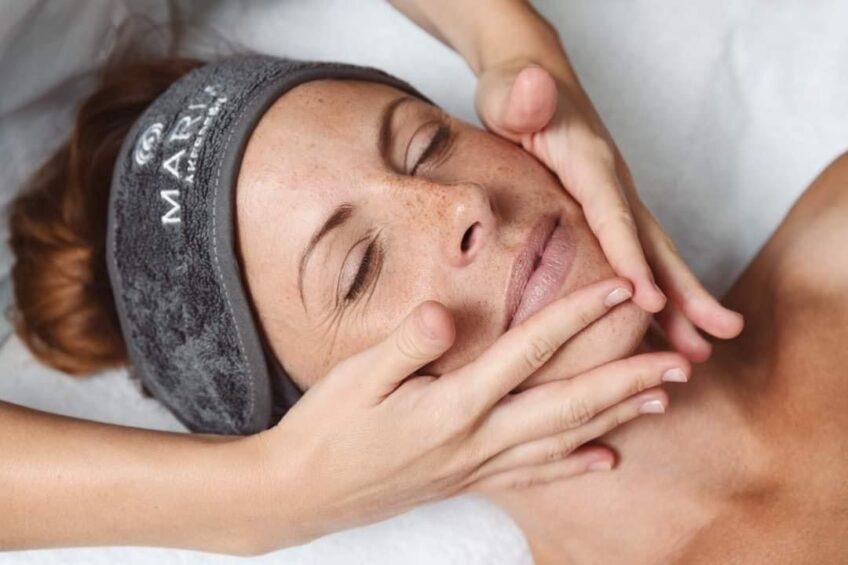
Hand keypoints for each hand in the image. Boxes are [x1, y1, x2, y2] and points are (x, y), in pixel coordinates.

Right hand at [240, 278, 689, 552]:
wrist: (302, 494)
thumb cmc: (326, 429)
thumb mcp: (355, 378)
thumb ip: (406, 344)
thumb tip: (447, 311)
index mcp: (454, 405)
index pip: (530, 352)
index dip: (578, 317)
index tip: (620, 290)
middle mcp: (478, 439)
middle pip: (568, 405)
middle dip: (627, 380)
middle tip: (680, 360)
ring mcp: (477, 465)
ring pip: (564, 441)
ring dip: (617, 419)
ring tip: (663, 400)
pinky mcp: (469, 480)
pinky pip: (536, 475)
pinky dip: (577, 465)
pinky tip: (607, 459)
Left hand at [476, 61, 743, 360]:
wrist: (527, 87)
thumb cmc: (514, 96)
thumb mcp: (510, 93)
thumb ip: (521, 96)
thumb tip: (533, 88)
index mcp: (590, 164)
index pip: (613, 216)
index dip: (631, 257)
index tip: (649, 301)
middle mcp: (614, 186)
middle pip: (655, 243)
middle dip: (687, 292)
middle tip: (719, 336)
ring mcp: (614, 202)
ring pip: (653, 258)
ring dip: (679, 306)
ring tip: (699, 354)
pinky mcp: (604, 215)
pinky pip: (634, 259)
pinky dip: (651, 296)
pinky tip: (655, 336)